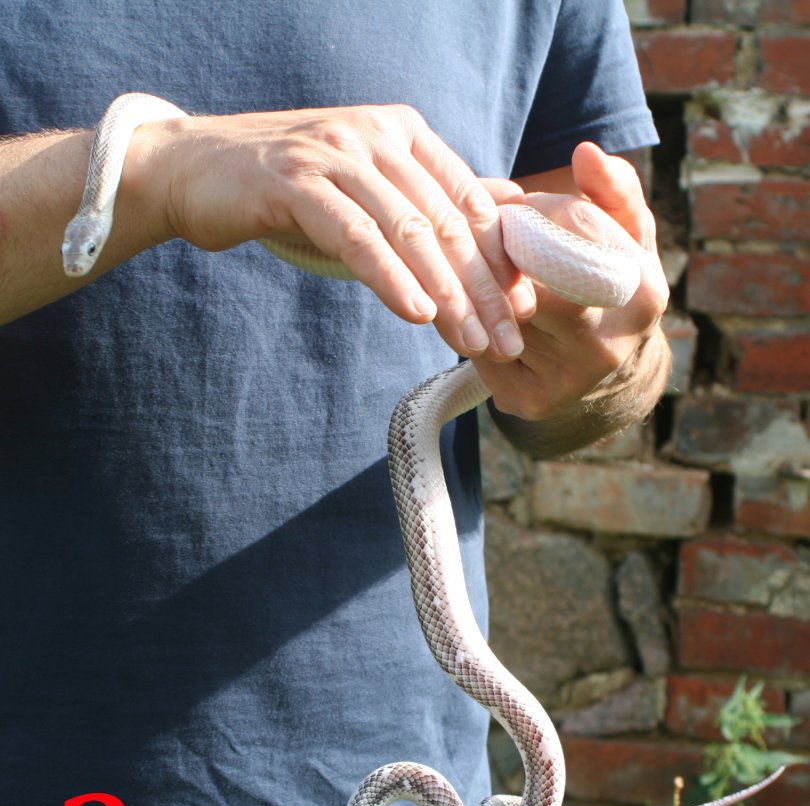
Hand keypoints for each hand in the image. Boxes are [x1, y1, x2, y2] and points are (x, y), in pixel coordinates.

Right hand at [130, 104, 534, 359]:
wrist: (195, 170)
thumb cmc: (287, 193)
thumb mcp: (367, 193)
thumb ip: (429, 201)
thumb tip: (504, 211)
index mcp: (403, 132)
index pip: (469, 201)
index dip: (499, 261)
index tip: (520, 313)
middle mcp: (376, 134)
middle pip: (447, 221)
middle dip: (483, 289)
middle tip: (507, 342)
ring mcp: (336, 152)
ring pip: (409, 230)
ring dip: (447, 294)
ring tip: (471, 343)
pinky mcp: (296, 180)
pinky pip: (357, 236)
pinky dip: (391, 278)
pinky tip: (417, 314)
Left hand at [474, 142, 669, 425]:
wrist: (611, 380)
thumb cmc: (614, 288)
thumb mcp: (629, 237)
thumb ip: (613, 190)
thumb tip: (586, 153)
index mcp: (641, 293)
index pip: (574, 226)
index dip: (536, 208)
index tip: (523, 204)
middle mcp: (606, 342)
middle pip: (527, 273)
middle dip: (500, 248)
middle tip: (490, 236)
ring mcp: (565, 377)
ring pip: (495, 308)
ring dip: (475, 281)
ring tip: (478, 268)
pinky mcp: (526, 399)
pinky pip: (477, 345)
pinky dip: (467, 318)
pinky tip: (473, 308)